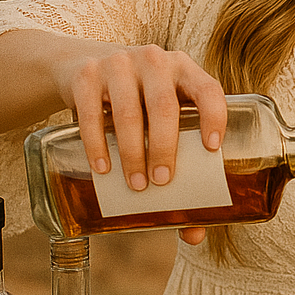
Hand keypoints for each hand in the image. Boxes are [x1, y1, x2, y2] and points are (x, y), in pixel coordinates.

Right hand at [55, 42, 226, 207]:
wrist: (79, 66)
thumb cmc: (135, 104)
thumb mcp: (156, 121)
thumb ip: (176, 165)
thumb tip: (194, 233)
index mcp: (184, 71)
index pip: (208, 88)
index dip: (214, 116)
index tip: (211, 149)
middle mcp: (154, 61)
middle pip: (164, 106)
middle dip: (164, 148)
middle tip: (163, 182)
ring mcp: (118, 63)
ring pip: (128, 110)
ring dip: (132, 152)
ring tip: (135, 185)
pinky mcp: (86, 75)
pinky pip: (91, 111)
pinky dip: (96, 143)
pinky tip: (102, 168)